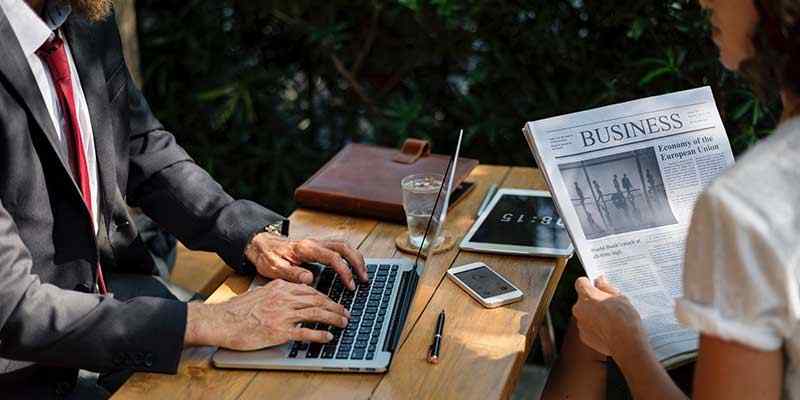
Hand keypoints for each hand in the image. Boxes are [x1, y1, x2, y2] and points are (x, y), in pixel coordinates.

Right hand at [185, 279, 350, 349]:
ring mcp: (283, 315)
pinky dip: (320, 334)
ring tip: (343, 322)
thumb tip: (291, 296)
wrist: (222, 321)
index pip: (310, 290)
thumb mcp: (260, 293)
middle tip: (345, 312)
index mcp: (280, 287)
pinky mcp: (279, 331)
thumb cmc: (237, 310)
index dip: (325, 297)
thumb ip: (278, 293)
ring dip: (333, 318)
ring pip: (316, 313)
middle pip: (318, 300)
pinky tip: (328, 337)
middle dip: (334, 307)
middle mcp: (284, 298)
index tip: (333, 302)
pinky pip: (306, 332)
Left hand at [245, 233, 366, 289]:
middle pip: (344, 247)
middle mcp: (314, 243)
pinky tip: (352, 268)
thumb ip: (292, 273)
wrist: (260, 244)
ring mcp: (317, 243)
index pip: (333, 257)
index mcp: (305, 248)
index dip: (345, 271)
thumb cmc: (267, 257)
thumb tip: (310, 278)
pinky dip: (349, 256)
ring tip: (363, 274)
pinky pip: (339, 248)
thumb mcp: (274, 268)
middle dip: (357, 262)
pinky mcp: (317, 246)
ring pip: (344, 245)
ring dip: (356, 258)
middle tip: (364, 279)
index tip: (350, 285)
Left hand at [572, 276, 645, 357]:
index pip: (580, 283)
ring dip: (593, 315)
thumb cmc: (624, 318)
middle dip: (592, 301)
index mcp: (587, 296)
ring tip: (609, 320)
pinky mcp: (584, 336)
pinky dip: (594, 328)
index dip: (589, 283)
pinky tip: (607, 330)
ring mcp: (580, 323)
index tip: (596, 286)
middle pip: (582, 300)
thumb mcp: (619, 296)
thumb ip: (606, 286)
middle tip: (607, 305)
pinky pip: (587, 328)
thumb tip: (599, 280)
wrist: (626, 343)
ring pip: (585, 314)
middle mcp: (579, 308)